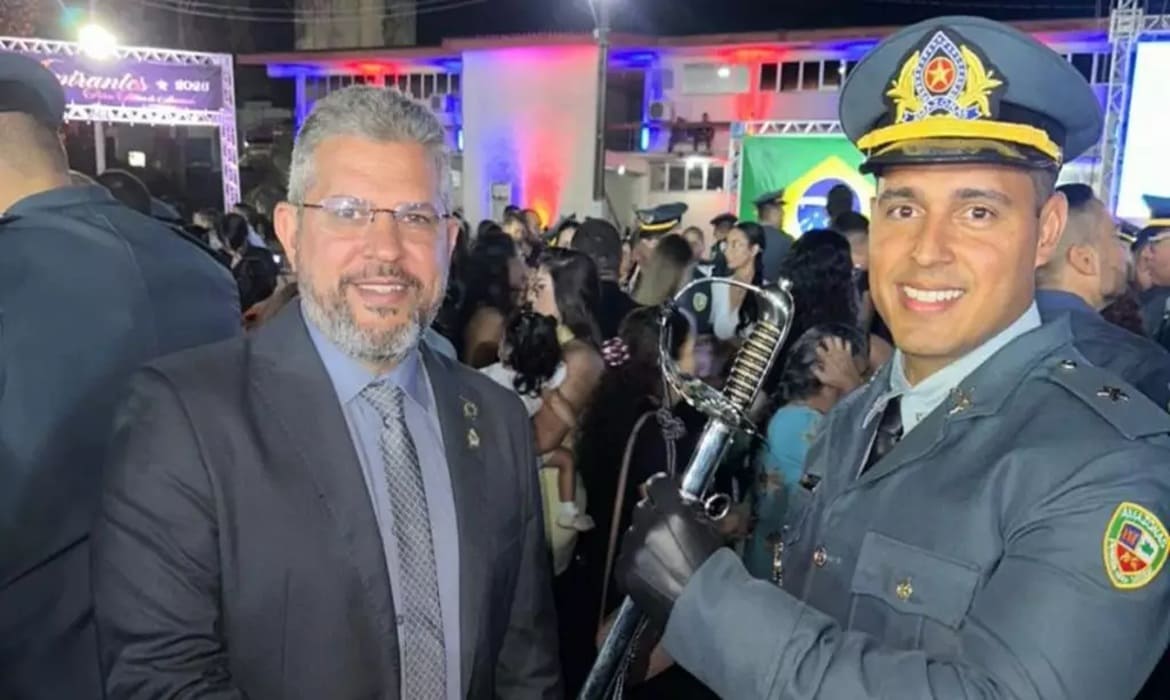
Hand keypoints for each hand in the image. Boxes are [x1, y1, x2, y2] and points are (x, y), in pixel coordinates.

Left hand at [616, 474, 723, 627]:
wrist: (706, 609)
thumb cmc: (718, 571)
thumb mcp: (713, 532)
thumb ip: (695, 514)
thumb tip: (687, 505)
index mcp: (673, 510)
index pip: (658, 483)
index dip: (664, 489)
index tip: (671, 497)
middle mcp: (648, 525)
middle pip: (642, 507)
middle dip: (654, 516)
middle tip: (668, 531)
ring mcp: (633, 548)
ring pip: (632, 533)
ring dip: (643, 539)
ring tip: (660, 558)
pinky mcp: (624, 570)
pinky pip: (625, 557)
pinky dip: (635, 562)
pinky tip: (650, 573)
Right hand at [813, 337, 862, 392]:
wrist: (850, 382)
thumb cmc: (836, 381)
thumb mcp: (823, 379)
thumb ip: (816, 371)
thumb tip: (812, 367)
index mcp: (826, 358)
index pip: (819, 348)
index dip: (817, 349)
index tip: (817, 351)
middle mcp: (834, 353)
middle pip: (828, 340)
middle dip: (825, 340)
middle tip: (824, 342)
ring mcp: (842, 352)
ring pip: (837, 339)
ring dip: (835, 340)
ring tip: (833, 342)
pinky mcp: (849, 353)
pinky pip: (848, 343)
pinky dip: (845, 343)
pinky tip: (843, 345)